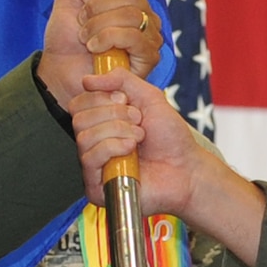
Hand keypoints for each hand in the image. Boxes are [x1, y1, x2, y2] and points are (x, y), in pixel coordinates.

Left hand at [38, 0, 161, 102]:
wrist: (58, 70)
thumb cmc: (66, 37)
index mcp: (132, 0)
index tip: (85, 0)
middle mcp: (146, 17)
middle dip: (98, 7)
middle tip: (82, 22)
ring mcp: (150, 38)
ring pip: (133, 15)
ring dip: (99, 25)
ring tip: (85, 38)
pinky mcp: (148, 58)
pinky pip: (134, 37)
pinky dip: (107, 38)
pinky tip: (94, 48)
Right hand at [73, 70, 265, 266]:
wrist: (187, 168)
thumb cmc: (170, 137)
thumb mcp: (149, 97)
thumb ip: (121, 79)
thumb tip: (87, 79)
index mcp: (101, 123)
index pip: (79, 104)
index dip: (101, 97)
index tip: (126, 100)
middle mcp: (94, 143)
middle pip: (79, 118)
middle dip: (113, 115)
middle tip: (138, 122)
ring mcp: (94, 166)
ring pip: (83, 137)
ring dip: (117, 131)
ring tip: (140, 137)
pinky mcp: (96, 187)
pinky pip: (89, 158)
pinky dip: (112, 147)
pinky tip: (131, 150)